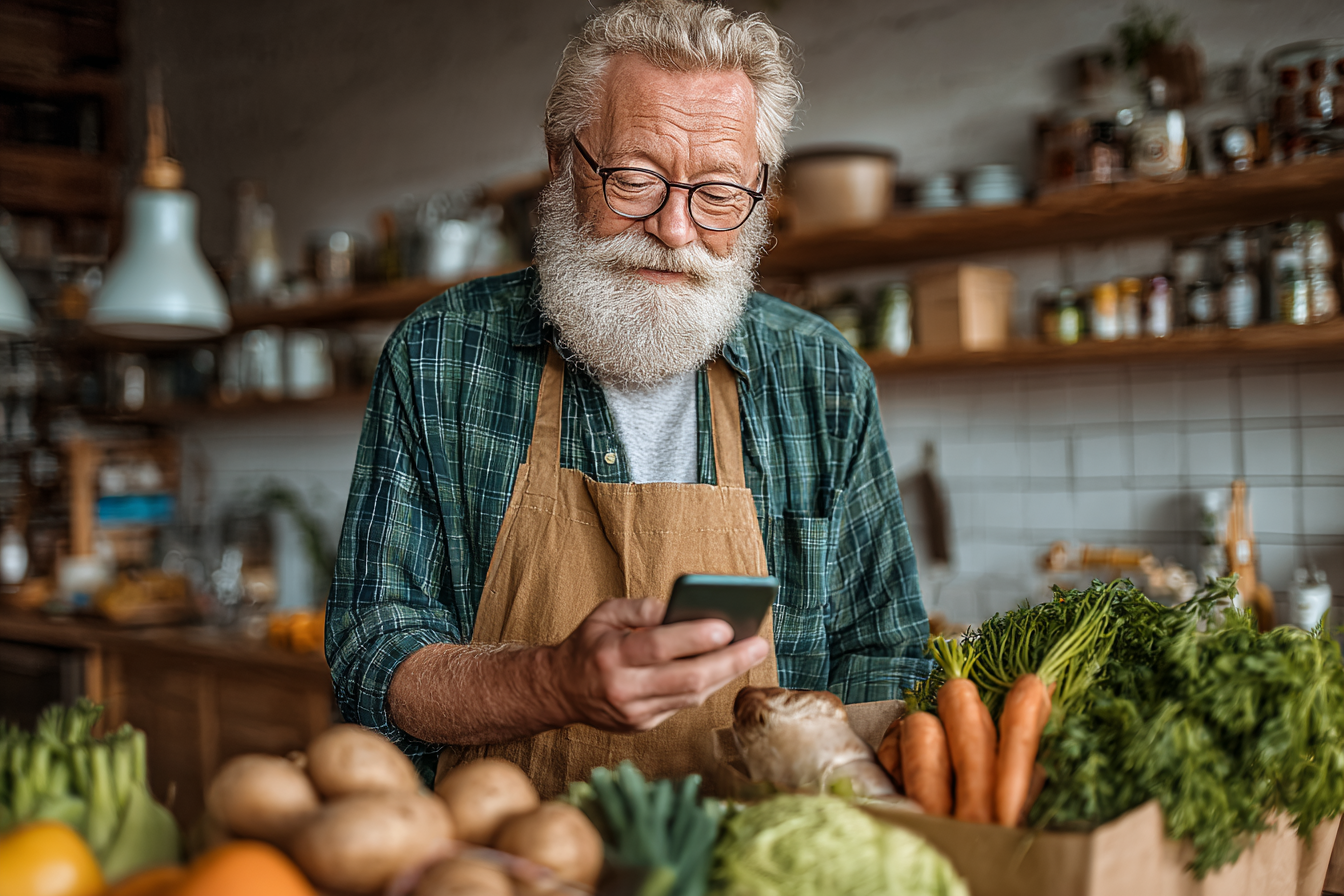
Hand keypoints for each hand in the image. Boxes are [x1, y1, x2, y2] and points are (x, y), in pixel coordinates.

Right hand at [545, 598, 768, 732]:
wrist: (560, 690)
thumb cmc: (589, 644)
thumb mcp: (605, 614)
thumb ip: (642, 609)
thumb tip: (680, 608)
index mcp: (610, 655)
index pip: (658, 647)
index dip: (693, 638)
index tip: (726, 627)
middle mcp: (622, 688)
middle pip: (685, 679)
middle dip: (727, 662)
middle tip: (758, 645)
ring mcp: (633, 713)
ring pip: (690, 697)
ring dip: (725, 675)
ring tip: (751, 654)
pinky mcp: (642, 726)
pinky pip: (682, 706)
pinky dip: (706, 687)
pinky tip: (726, 669)